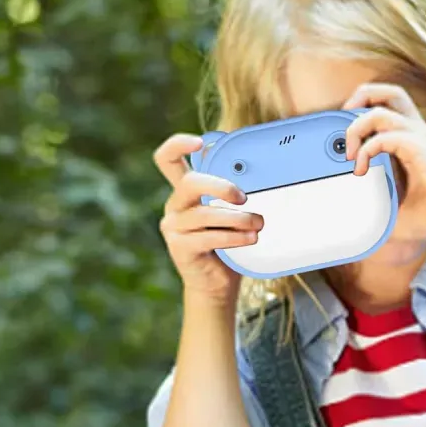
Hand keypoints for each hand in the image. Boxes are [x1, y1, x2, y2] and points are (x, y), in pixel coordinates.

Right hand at [154, 133, 263, 306]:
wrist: (216, 284)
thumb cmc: (227, 244)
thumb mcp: (229, 214)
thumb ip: (232, 194)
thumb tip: (258, 171)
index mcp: (184, 192)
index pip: (167, 159)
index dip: (177, 144)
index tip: (200, 142)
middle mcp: (174, 206)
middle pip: (189, 183)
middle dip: (219, 186)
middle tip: (243, 197)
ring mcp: (174, 227)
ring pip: (205, 214)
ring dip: (237, 218)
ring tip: (258, 224)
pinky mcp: (180, 248)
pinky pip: (209, 237)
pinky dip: (234, 237)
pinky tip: (250, 238)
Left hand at [342, 83, 425, 242]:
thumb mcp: (395, 212)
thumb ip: (374, 210)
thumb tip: (351, 225)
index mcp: (415, 141)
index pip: (388, 110)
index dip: (363, 117)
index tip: (349, 145)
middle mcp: (418, 133)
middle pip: (390, 92)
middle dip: (362, 97)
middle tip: (345, 119)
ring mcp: (420, 137)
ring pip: (380, 110)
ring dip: (357, 126)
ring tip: (350, 152)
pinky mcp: (420, 147)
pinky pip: (384, 137)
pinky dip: (367, 150)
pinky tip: (362, 169)